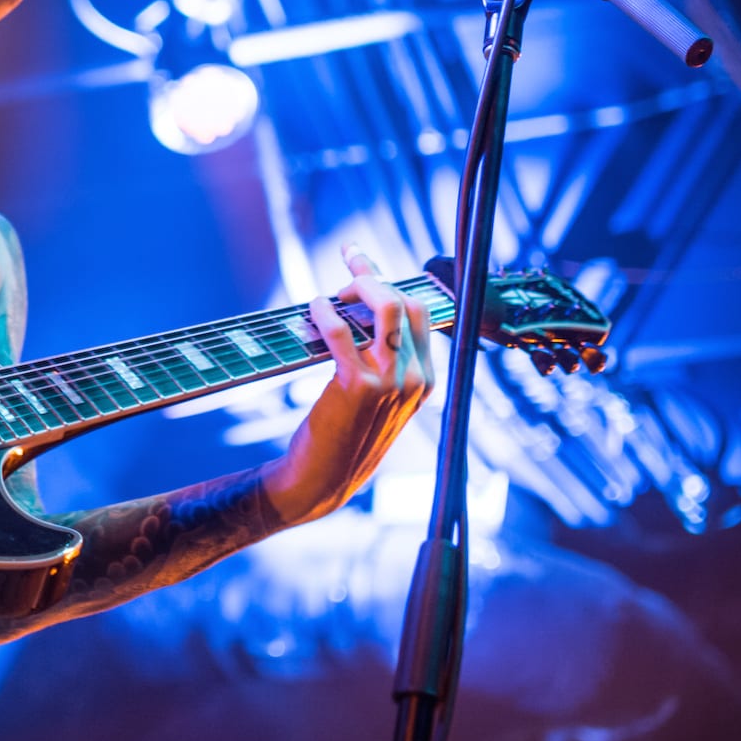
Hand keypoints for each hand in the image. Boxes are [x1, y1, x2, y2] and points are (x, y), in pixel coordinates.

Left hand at [264, 244, 436, 524]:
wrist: (326, 480)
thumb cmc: (347, 436)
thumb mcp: (381, 400)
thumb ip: (384, 361)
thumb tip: (361, 311)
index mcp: (427, 380)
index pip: (420, 313)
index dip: (390, 280)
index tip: (362, 261)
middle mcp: (416, 378)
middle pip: (405, 302)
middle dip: (372, 277)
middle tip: (344, 271)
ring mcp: (391, 381)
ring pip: (384, 307)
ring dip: (355, 287)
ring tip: (331, 292)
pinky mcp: (358, 385)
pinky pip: (342, 331)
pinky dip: (324, 311)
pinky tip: (313, 308)